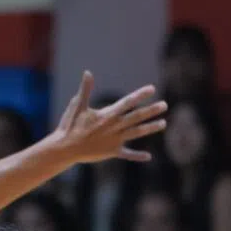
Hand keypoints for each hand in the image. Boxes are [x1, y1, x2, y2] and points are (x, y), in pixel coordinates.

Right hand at [52, 72, 167, 164]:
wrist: (66, 148)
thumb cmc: (70, 125)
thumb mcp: (77, 105)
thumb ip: (85, 90)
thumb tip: (88, 73)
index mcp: (108, 115)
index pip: (128, 102)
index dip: (140, 95)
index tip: (152, 89)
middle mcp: (114, 127)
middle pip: (137, 117)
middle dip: (151, 111)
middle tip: (165, 105)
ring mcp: (114, 140)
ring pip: (136, 133)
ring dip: (150, 128)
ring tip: (163, 124)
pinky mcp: (112, 152)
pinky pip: (127, 154)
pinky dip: (137, 155)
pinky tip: (148, 157)